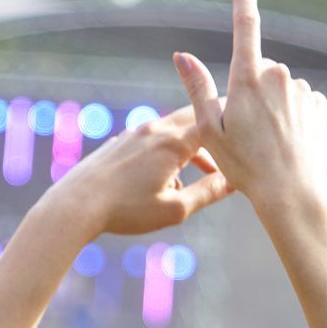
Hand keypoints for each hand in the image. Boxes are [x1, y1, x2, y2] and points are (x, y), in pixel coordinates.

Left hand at [44, 105, 232, 237]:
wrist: (76, 205)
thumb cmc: (126, 210)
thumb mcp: (175, 209)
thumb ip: (208, 193)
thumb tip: (235, 182)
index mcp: (174, 143)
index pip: (214, 122)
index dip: (234, 122)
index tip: (251, 123)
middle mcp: (156, 129)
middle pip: (195, 118)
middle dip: (215, 129)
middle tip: (234, 134)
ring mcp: (136, 133)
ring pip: (173, 130)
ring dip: (192, 147)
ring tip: (203, 172)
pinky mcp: (121, 142)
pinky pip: (153, 139)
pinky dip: (168, 150)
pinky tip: (166, 176)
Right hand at [174, 0, 326, 215]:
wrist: (292, 193)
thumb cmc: (245, 166)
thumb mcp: (209, 131)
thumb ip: (197, 89)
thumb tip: (181, 55)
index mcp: (247, 79)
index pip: (245, 27)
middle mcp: (278, 76)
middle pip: (259, 72)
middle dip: (251, 92)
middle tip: (246, 132)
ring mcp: (302, 89)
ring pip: (281, 90)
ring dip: (274, 108)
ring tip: (269, 144)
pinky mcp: (320, 104)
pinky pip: (301, 103)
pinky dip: (294, 118)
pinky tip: (289, 144)